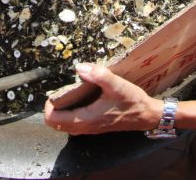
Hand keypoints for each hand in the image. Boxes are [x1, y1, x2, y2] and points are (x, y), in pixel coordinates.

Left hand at [44, 63, 161, 134]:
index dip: (49, 105)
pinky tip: (78, 99)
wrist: (146, 116)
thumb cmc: (132, 101)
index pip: (54, 120)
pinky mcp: (94, 126)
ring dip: (60, 111)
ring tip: (68, 94)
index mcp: (87, 119)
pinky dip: (69, 113)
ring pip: (64, 125)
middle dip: (52, 108)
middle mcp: (85, 127)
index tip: (54, 92)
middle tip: (60, 91)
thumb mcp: (117, 85)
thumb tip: (79, 67)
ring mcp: (89, 129)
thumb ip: (98, 75)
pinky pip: (73, 124)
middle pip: (55, 124)